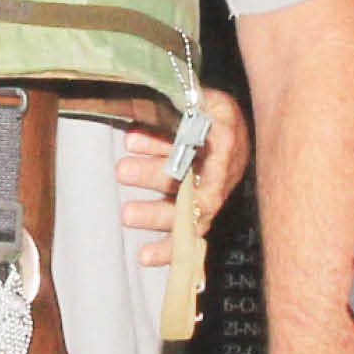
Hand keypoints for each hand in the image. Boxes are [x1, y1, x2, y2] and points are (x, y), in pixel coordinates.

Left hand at [114, 89, 249, 268]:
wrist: (230, 133)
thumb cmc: (215, 116)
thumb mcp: (211, 100)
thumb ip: (194, 99)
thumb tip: (168, 96)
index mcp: (225, 144)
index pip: (215, 157)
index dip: (194, 161)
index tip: (170, 164)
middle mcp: (219, 174)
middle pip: (192, 182)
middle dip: (155, 176)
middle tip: (123, 170)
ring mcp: (207, 195)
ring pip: (186, 211)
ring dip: (156, 213)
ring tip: (127, 214)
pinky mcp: (196, 211)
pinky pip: (184, 233)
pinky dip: (166, 248)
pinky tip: (145, 257)